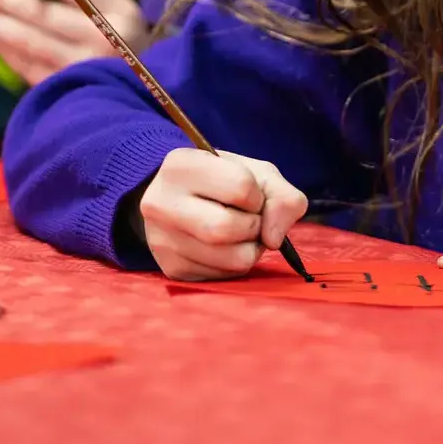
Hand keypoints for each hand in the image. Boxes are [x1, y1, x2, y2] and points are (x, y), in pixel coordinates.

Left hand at [0, 0, 148, 84]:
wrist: (150, 88)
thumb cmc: (123, 41)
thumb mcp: (115, 10)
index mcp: (119, 11)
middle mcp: (106, 39)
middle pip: (43, 14)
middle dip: (5, 0)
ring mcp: (87, 67)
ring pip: (30, 43)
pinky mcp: (71, 89)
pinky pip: (29, 67)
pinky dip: (8, 52)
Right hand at [139, 148, 309, 280]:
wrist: (181, 200)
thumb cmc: (223, 182)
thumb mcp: (257, 174)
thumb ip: (283, 197)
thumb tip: (274, 239)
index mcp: (180, 166)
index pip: (240, 186)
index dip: (257, 195)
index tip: (248, 196)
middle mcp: (160, 202)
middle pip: (227, 228)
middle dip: (254, 227)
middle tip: (249, 220)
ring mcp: (161, 239)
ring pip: (230, 259)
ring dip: (250, 249)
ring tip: (240, 234)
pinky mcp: (171, 268)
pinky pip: (222, 277)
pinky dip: (236, 265)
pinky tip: (226, 248)